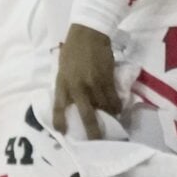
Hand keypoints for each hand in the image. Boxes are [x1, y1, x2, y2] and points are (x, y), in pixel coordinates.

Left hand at [53, 25, 123, 140]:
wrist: (88, 33)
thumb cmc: (73, 50)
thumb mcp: (63, 68)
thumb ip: (67, 85)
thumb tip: (72, 101)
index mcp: (62, 83)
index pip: (58, 107)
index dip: (60, 121)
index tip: (62, 133)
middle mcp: (77, 87)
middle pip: (85, 115)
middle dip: (92, 131)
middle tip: (97, 143)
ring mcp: (93, 84)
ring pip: (103, 108)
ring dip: (108, 116)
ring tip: (112, 122)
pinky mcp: (107, 79)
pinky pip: (113, 99)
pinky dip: (116, 106)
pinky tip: (118, 109)